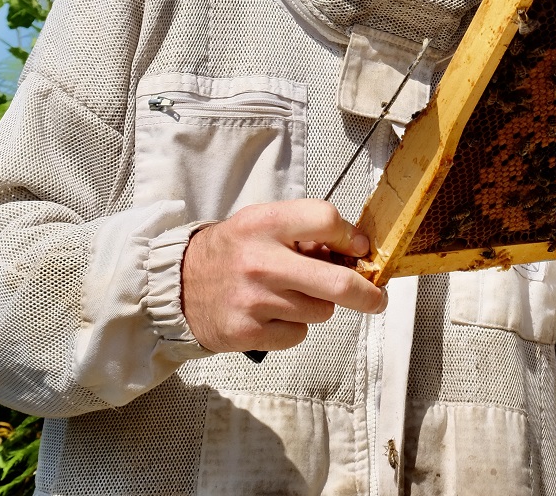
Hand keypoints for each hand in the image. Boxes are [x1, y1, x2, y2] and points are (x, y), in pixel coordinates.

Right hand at [181, 199, 386, 352]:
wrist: (177, 286)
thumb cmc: (232, 252)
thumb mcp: (262, 224)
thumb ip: (304, 231)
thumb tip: (355, 251)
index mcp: (265, 223)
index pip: (326, 220)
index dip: (350, 237)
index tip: (359, 249)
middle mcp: (261, 261)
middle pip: (338, 282)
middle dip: (368, 294)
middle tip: (377, 298)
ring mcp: (255, 301)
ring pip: (321, 311)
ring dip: (317, 305)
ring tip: (289, 294)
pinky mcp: (249, 333)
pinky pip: (298, 334)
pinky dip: (293, 327)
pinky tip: (272, 315)